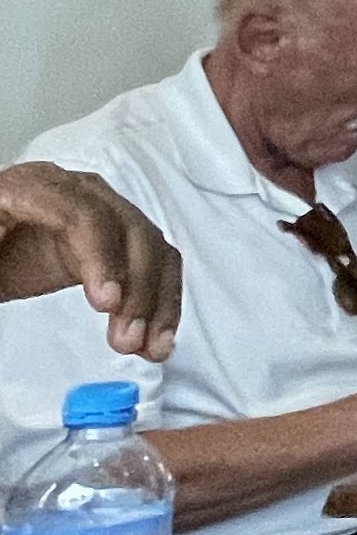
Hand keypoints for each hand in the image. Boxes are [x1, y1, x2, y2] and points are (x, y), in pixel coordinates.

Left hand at [0, 165, 182, 358]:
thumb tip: (5, 280)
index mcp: (30, 188)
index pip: (80, 212)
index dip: (101, 256)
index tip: (107, 303)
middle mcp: (73, 193)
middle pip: (127, 228)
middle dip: (137, 287)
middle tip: (127, 338)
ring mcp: (100, 214)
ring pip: (151, 246)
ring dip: (157, 300)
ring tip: (148, 346)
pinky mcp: (113, 241)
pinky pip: (155, 263)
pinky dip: (162, 302)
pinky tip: (157, 336)